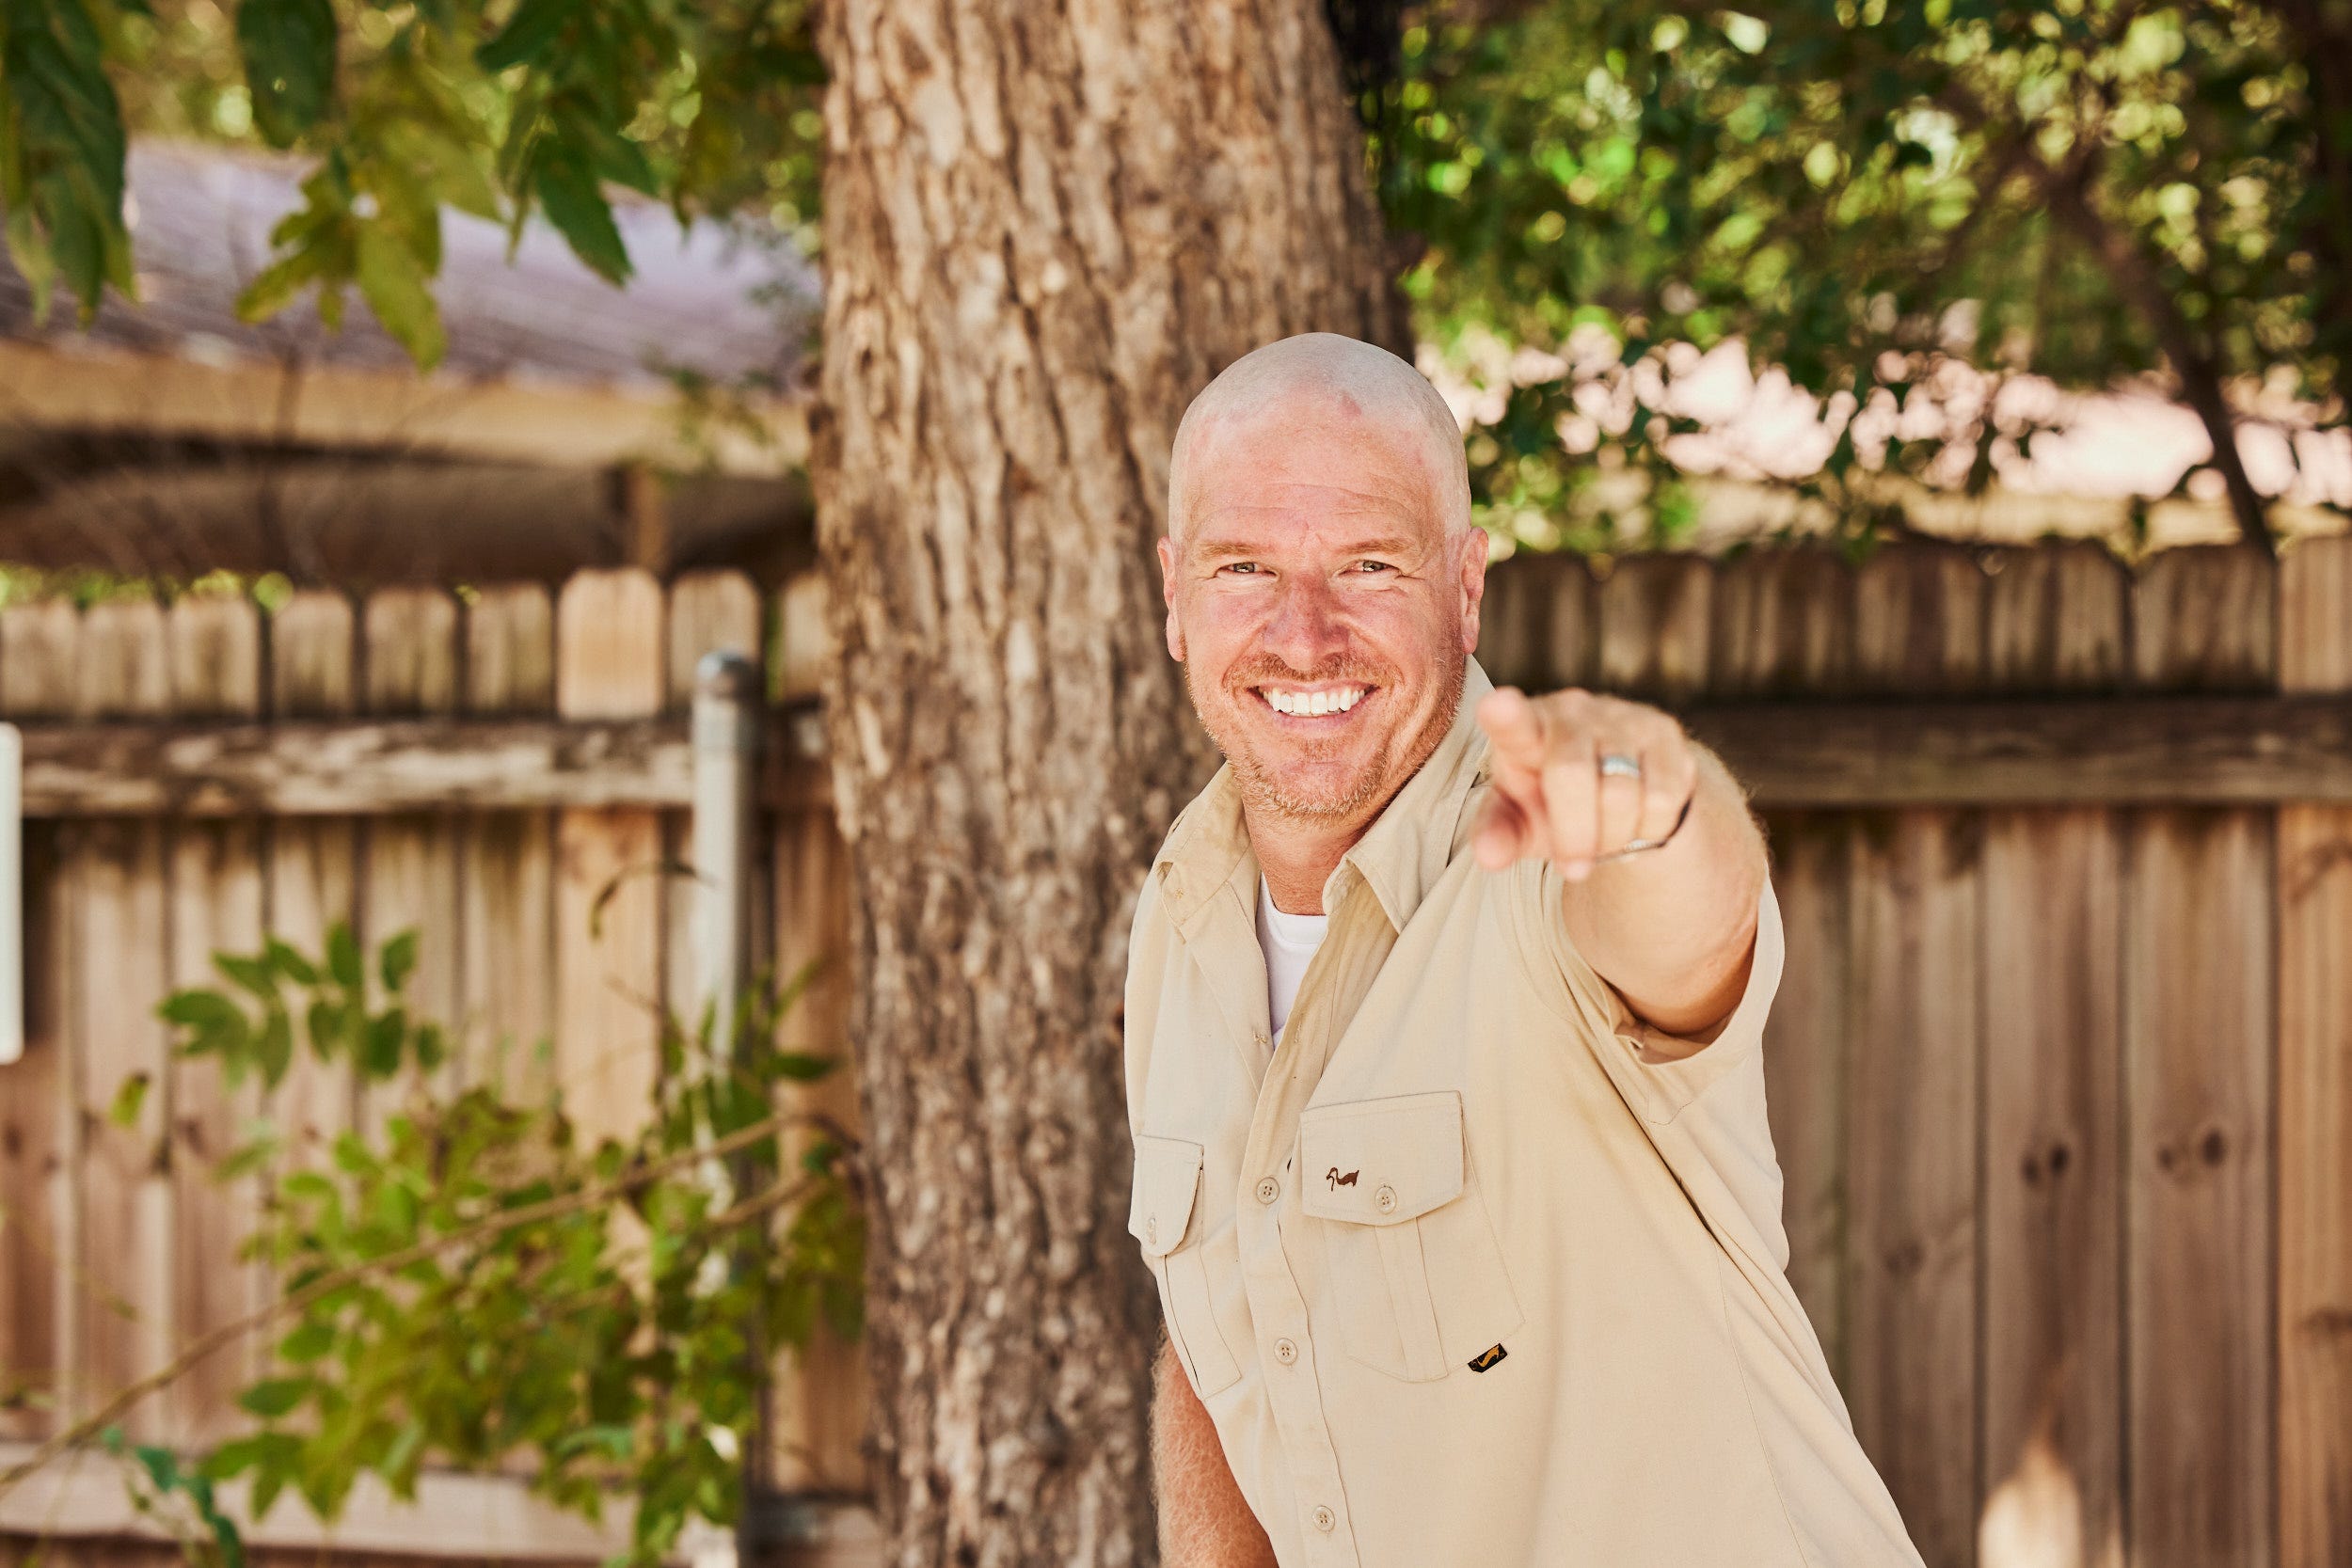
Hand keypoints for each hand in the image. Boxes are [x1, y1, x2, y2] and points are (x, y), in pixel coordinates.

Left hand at [1472, 686, 1697, 880]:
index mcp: (1522, 731)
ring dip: (1614, 838)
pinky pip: (1663, 798)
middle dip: (1574, 836)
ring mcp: (1620, 716)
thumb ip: (1498, 834)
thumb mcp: (1519, 820)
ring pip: (1622, 794)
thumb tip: (1488, 856)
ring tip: (1605, 836)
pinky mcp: (1663, 731)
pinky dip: (1650, 828)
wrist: (1618, 786)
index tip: (1495, 707)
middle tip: (1574, 867)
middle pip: (1571, 775)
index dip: (1505, 716)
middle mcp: (1570, 712)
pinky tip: (1638, 819)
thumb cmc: (1551, 801)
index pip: (1513, 722)